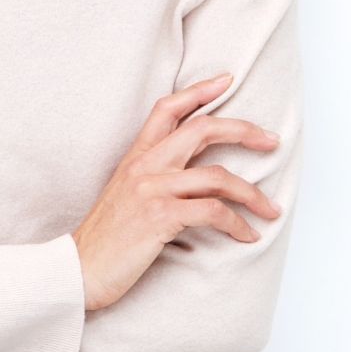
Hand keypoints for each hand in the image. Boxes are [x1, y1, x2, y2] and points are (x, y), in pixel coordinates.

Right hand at [69, 73, 282, 312]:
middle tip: (271, 141)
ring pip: (218, 176)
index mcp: (135, 157)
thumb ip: (153, 177)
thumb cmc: (106, 239)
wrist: (79, 271)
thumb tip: (194, 174)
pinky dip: (237, 224)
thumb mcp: (125, 195)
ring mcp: (152, 189)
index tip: (227, 81)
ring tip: (271, 210)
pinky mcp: (160, 217)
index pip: (167, 109)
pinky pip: (213, 211)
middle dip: (244, 131)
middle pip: (202, 129)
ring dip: (252, 194)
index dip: (199, 91)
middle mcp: (144, 166)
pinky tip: (247, 235)